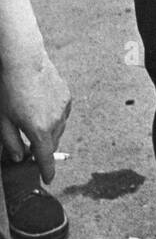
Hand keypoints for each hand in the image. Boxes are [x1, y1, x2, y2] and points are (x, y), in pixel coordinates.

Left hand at [0, 47, 70, 182]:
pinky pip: (62, 115)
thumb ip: (11, 143)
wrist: (23, 60)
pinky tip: (41, 108)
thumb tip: (20, 157)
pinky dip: (53, 118)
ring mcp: (63, 109)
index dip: (47, 171)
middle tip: (29, 147)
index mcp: (38, 130)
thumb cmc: (9, 89)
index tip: (48, 179)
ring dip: (48, 133)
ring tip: (32, 121)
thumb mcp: (3, 120)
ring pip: (58, 130)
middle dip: (42, 149)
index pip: (45, 158)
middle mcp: (55, 122)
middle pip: (51, 145)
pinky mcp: (66, 97)